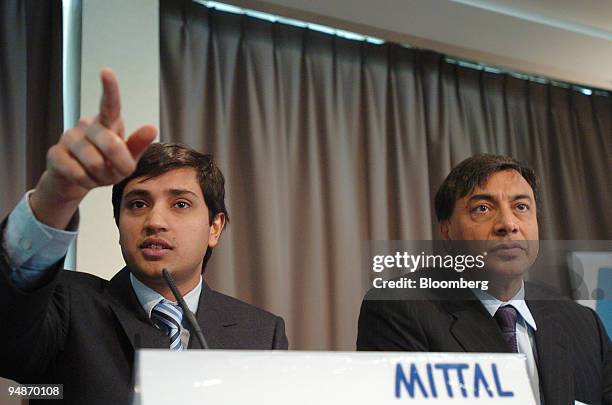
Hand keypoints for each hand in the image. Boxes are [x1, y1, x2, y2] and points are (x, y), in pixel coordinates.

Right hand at [30, 68, 156, 228]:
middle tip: (117, 174)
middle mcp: (86, 125)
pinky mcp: (55, 154)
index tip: (107, 72)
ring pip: (95, 163)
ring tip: (98, 175)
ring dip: (102, 177)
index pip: (110, 104)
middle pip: (111, 145)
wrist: (74, 181)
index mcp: (107, 123)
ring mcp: (68, 138)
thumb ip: (138, 144)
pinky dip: (87, 183)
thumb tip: (152, 128)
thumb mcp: (127, 158)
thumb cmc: (105, 165)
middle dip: (120, 167)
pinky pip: (78, 174)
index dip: (109, 89)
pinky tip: (83, 178)